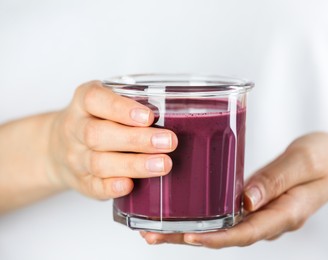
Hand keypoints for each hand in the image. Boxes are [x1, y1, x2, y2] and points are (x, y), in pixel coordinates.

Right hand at [46, 81, 177, 199]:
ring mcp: (75, 158)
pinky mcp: (80, 181)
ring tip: (163, 164)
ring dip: (134, 165)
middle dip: (137, 140)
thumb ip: (131, 106)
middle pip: (98, 134)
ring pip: (99, 163)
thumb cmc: (95, 120)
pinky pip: (93, 186)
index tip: (149, 116)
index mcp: (82, 103)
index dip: (121, 108)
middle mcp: (75, 129)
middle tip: (168, 142)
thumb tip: (176, 115)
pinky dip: (112, 187)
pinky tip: (130, 186)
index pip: (95, 100)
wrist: (58, 146)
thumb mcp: (105, 103)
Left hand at [141, 133, 327, 247]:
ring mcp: (262, 214)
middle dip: (189, 239)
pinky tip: (182, 212)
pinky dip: (203, 217)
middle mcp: (270, 219)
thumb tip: (245, 201)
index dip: (216, 237)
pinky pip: (227, 216)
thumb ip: (277, 179)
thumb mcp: (305, 161)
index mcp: (286, 213)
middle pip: (225, 236)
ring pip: (222, 228)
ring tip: (155, 228)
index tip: (188, 237)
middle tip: (152, 235)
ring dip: (189, 231)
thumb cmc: (326, 159)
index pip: (246, 233)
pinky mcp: (255, 204)